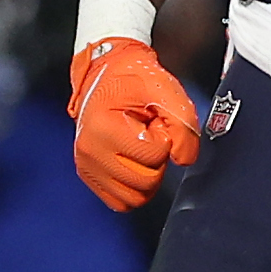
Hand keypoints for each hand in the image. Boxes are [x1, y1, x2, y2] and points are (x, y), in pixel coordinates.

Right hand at [68, 38, 198, 209]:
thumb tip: (184, 159)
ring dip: (146, 175)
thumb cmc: (133, 78)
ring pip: (133, 198)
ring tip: (141, 148)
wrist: (106, 70)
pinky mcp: (88, 175)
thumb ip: (183, 124)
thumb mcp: (165, 90)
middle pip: (144, 182)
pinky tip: (134, 162)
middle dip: (156, 159)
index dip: (163, 140)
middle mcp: (90, 152)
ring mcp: (86, 166)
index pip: (151, 156)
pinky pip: (119, 201)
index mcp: (103, 128)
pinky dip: (133, 188)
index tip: (155, 123)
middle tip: (150, 135)